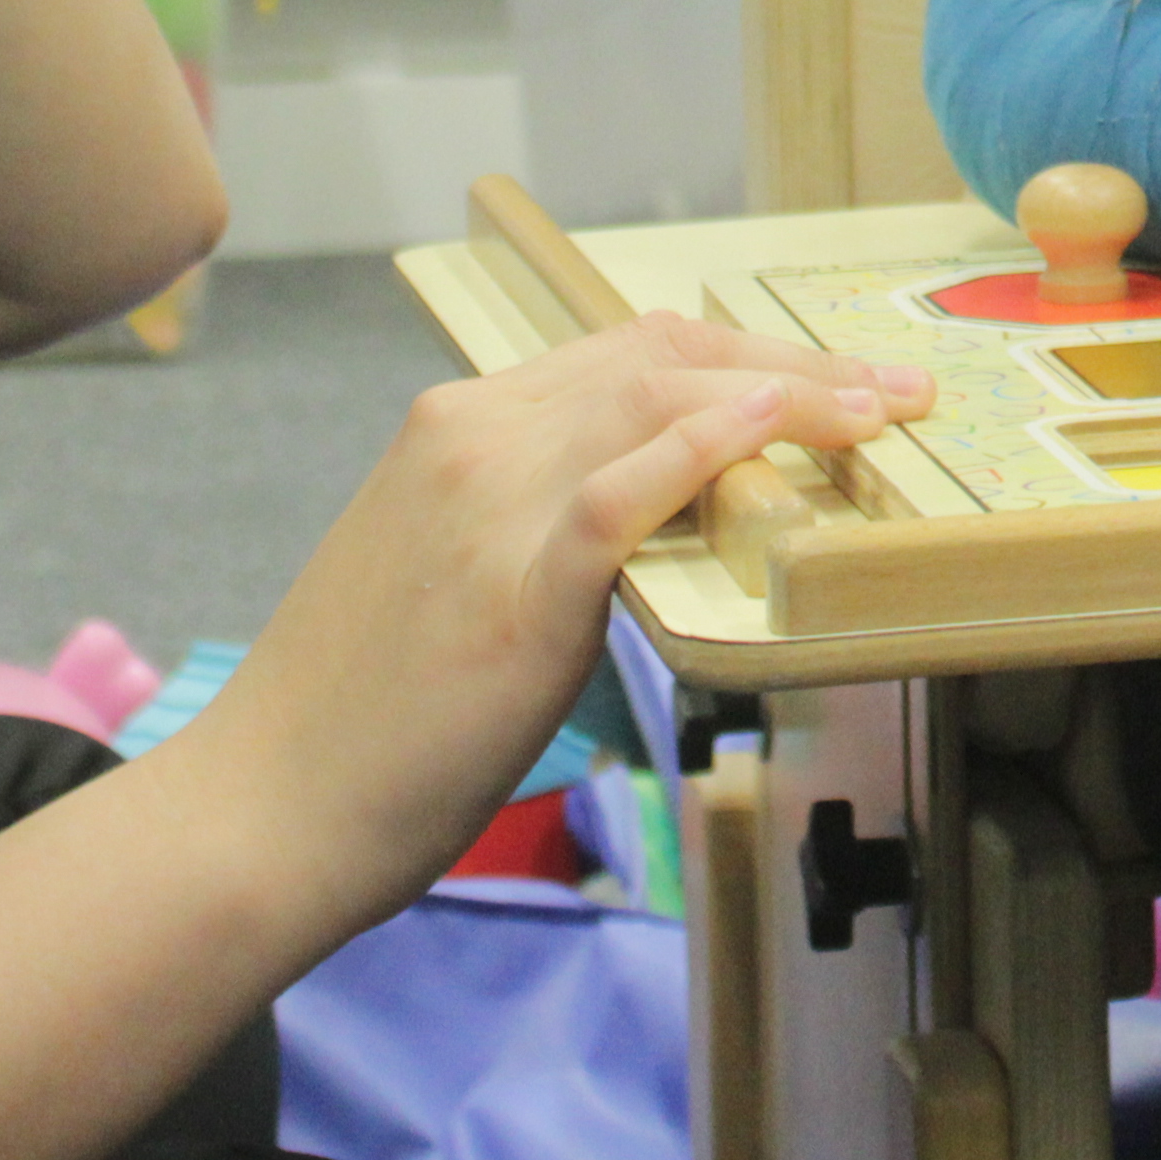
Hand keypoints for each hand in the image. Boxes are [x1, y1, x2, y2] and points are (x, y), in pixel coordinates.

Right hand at [167, 314, 935, 925]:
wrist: (266, 807)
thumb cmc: (365, 712)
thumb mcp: (456, 572)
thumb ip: (544, 518)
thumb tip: (658, 509)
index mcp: (457, 423)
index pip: (634, 352)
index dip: (746, 357)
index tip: (833, 381)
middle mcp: (473, 435)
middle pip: (666, 356)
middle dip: (795, 365)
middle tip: (893, 392)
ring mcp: (489, 504)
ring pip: (658, 399)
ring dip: (789, 398)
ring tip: (876, 416)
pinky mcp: (513, 588)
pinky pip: (619, 492)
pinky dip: (702, 448)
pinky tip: (772, 433)